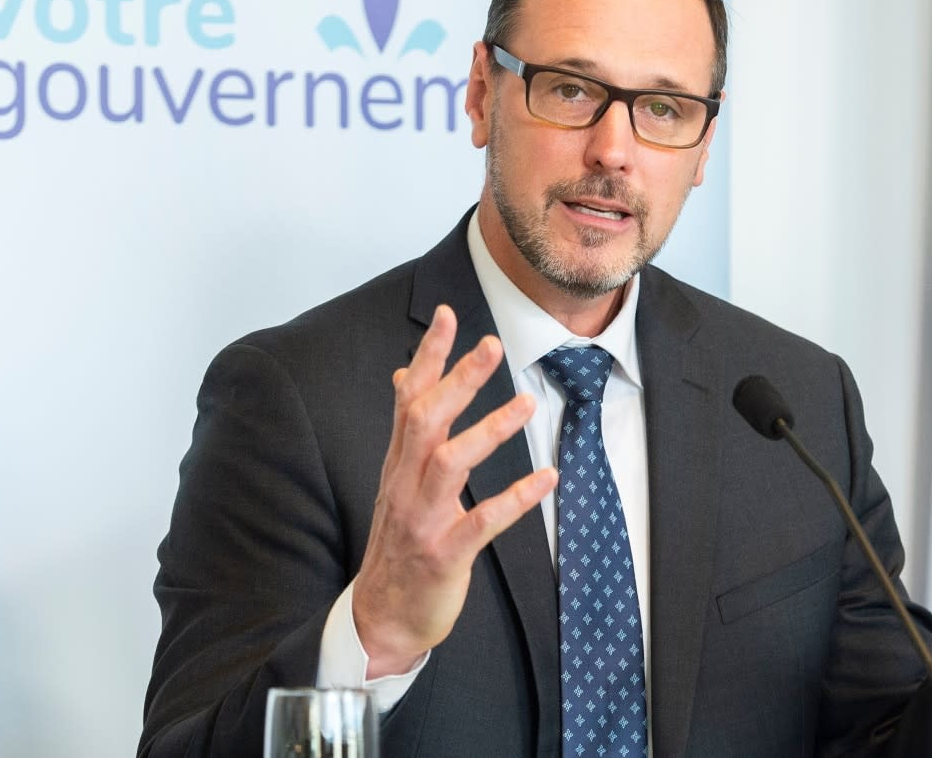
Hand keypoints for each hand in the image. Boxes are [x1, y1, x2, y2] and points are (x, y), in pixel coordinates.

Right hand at [351, 304, 557, 676]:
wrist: (384, 616)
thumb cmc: (399, 541)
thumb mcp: (398, 480)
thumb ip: (407, 429)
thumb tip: (406, 375)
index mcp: (397, 463)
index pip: (409, 398)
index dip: (429, 355)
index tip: (448, 315)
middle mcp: (404, 484)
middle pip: (425, 420)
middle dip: (458, 379)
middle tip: (492, 344)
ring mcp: (421, 520)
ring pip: (450, 463)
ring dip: (490, 430)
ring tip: (528, 404)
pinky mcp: (443, 554)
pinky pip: (480, 522)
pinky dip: (515, 499)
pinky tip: (547, 478)